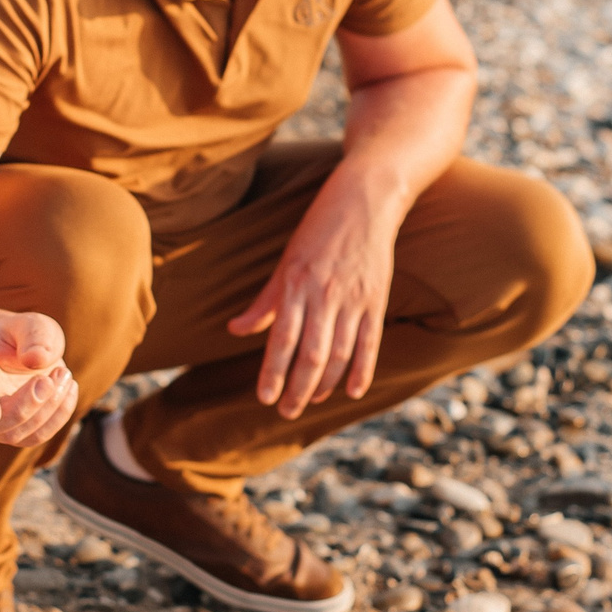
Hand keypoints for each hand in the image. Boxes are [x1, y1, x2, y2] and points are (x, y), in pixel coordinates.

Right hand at [0, 312, 78, 446]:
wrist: (23, 351)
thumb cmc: (23, 335)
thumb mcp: (31, 324)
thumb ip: (34, 336)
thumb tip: (35, 360)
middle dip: (26, 406)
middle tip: (50, 379)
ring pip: (15, 434)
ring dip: (47, 407)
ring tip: (63, 373)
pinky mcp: (16, 433)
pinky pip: (36, 436)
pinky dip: (58, 415)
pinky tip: (68, 388)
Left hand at [227, 177, 395, 418]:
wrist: (364, 200)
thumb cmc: (318, 230)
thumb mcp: (286, 262)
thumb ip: (264, 301)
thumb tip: (235, 330)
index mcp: (296, 285)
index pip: (282, 340)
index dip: (273, 372)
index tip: (264, 398)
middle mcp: (324, 295)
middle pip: (312, 355)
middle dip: (298, 388)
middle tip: (285, 411)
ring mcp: (353, 300)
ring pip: (340, 354)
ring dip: (325, 384)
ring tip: (311, 400)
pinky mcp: (375, 300)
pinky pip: (370, 343)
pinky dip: (362, 370)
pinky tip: (352, 391)